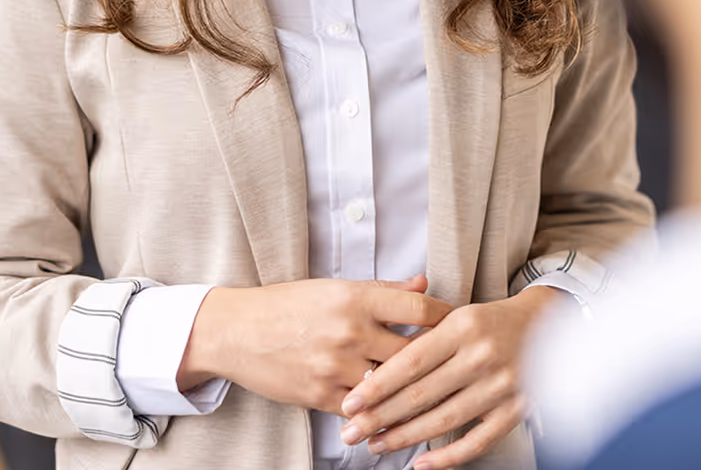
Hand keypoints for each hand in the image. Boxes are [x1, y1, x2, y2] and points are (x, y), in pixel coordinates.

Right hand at [178, 274, 451, 414]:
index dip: (447, 319)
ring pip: (392, 386)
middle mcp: (350, 331)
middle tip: (461, 364)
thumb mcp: (335, 287)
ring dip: (414, 392)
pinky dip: (382, 412)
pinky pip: (364, 409)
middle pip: (413, 353)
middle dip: (439, 360)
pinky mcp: (321, 395)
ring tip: (441, 394)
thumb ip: (383, 290)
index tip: (463, 325)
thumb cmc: (288, 304)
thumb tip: (422, 285)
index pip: (418, 311)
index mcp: (355, 297)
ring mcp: (336, 366)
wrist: (238, 330)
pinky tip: (400, 415)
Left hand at [337, 286, 571, 468]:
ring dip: (405, 437)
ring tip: (376, 445)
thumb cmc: (489, 321)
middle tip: (352, 431)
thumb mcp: (456, 316)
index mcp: (462, 326)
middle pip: (422, 394)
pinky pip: (477, 440)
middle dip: (381, 416)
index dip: (378, 385)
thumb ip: (424, 339)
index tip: (351, 402)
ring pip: (444, 420)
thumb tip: (380, 370)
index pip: (410, 361)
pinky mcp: (516, 410)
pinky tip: (422, 463)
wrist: (544, 326)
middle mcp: (481, 356)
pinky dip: (448, 456)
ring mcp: (500, 386)